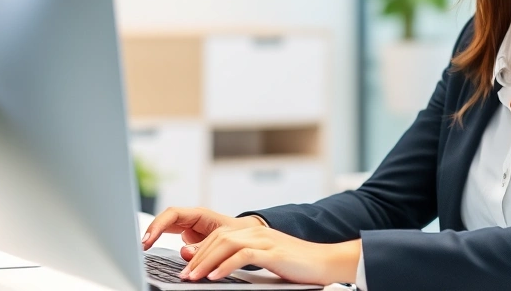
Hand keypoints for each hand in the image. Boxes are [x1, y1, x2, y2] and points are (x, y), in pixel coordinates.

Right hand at [141, 206, 261, 249]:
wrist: (245, 235)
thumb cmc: (237, 233)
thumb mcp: (224, 239)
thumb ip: (204, 246)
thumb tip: (184, 251)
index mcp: (199, 214)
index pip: (173, 214)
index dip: (159, 225)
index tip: (149, 239)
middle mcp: (191, 219)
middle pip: (165, 219)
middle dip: (152, 230)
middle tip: (141, 246)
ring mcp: (188, 227)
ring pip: (165, 228)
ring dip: (155, 237)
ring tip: (144, 248)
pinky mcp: (187, 236)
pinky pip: (170, 237)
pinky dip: (162, 242)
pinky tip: (151, 249)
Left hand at [180, 223, 360, 285]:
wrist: (326, 261)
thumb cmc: (297, 265)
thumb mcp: (267, 259)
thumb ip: (244, 259)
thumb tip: (219, 269)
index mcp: (254, 232)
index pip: (218, 237)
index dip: (199, 251)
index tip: (186, 269)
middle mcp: (257, 232)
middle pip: (218, 239)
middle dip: (197, 258)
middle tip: (183, 276)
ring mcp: (265, 240)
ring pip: (226, 245)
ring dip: (206, 262)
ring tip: (192, 278)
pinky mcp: (273, 252)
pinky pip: (243, 255)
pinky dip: (225, 266)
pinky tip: (215, 276)